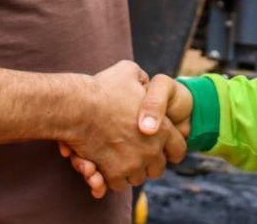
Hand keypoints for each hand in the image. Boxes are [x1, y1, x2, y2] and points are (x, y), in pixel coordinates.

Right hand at [58, 61, 186, 198]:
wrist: (78, 107)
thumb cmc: (103, 88)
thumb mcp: (129, 71)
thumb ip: (142, 78)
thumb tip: (143, 80)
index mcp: (162, 128)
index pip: (178, 150)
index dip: (170, 149)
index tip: (162, 149)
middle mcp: (151, 150)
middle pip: (158, 169)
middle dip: (149, 163)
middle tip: (138, 155)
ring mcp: (133, 164)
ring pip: (138, 177)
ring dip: (131, 171)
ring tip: (121, 159)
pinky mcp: (113, 174)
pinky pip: (119, 184)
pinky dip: (114, 178)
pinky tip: (107, 166)